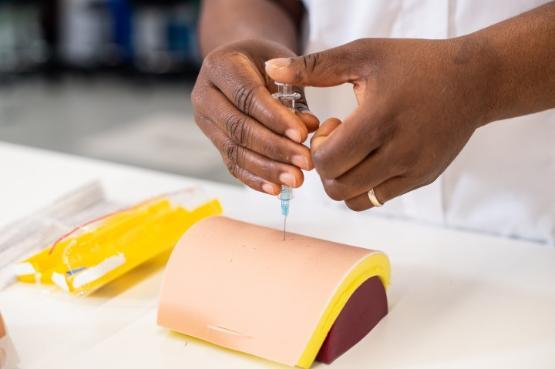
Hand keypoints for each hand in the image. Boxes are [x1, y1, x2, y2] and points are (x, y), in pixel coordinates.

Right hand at [192, 39, 318, 194]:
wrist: (245, 65)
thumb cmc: (269, 62)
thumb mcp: (284, 65)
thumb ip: (295, 94)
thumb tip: (309, 127)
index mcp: (220, 65)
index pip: (247, 96)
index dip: (274, 118)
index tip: (302, 134)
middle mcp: (205, 94)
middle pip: (238, 128)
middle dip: (274, 148)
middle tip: (305, 162)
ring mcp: (207, 121)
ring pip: (234, 150)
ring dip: (267, 168)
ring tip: (296, 179)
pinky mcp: (214, 141)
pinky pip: (232, 164)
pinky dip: (255, 178)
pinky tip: (276, 188)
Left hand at [266, 37, 490, 209]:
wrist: (474, 81)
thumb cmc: (414, 63)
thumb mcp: (363, 55)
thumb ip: (315, 66)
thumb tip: (270, 70)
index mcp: (379, 120)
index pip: (327, 162)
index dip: (317, 148)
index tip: (330, 126)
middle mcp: (398, 152)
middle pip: (336, 187)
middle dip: (326, 167)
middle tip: (339, 141)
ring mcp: (412, 170)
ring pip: (355, 200)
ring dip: (342, 180)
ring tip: (355, 151)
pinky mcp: (422, 179)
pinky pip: (377, 199)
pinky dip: (363, 186)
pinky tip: (371, 158)